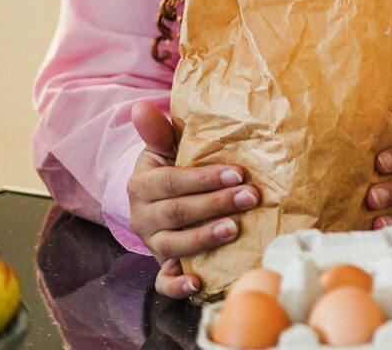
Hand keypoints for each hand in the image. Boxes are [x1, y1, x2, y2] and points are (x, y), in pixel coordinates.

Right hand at [127, 99, 258, 297]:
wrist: (158, 199)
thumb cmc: (172, 167)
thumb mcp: (164, 148)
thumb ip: (158, 131)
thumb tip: (140, 106)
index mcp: (143, 184)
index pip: (171, 182)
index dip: (204, 179)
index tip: (237, 173)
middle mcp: (144, 216)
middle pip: (177, 213)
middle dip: (215, 205)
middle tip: (250, 197)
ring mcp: (152, 242)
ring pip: (173, 245)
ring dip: (204, 238)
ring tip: (235, 229)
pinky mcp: (162, 264)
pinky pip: (163, 281)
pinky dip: (177, 286)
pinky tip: (198, 283)